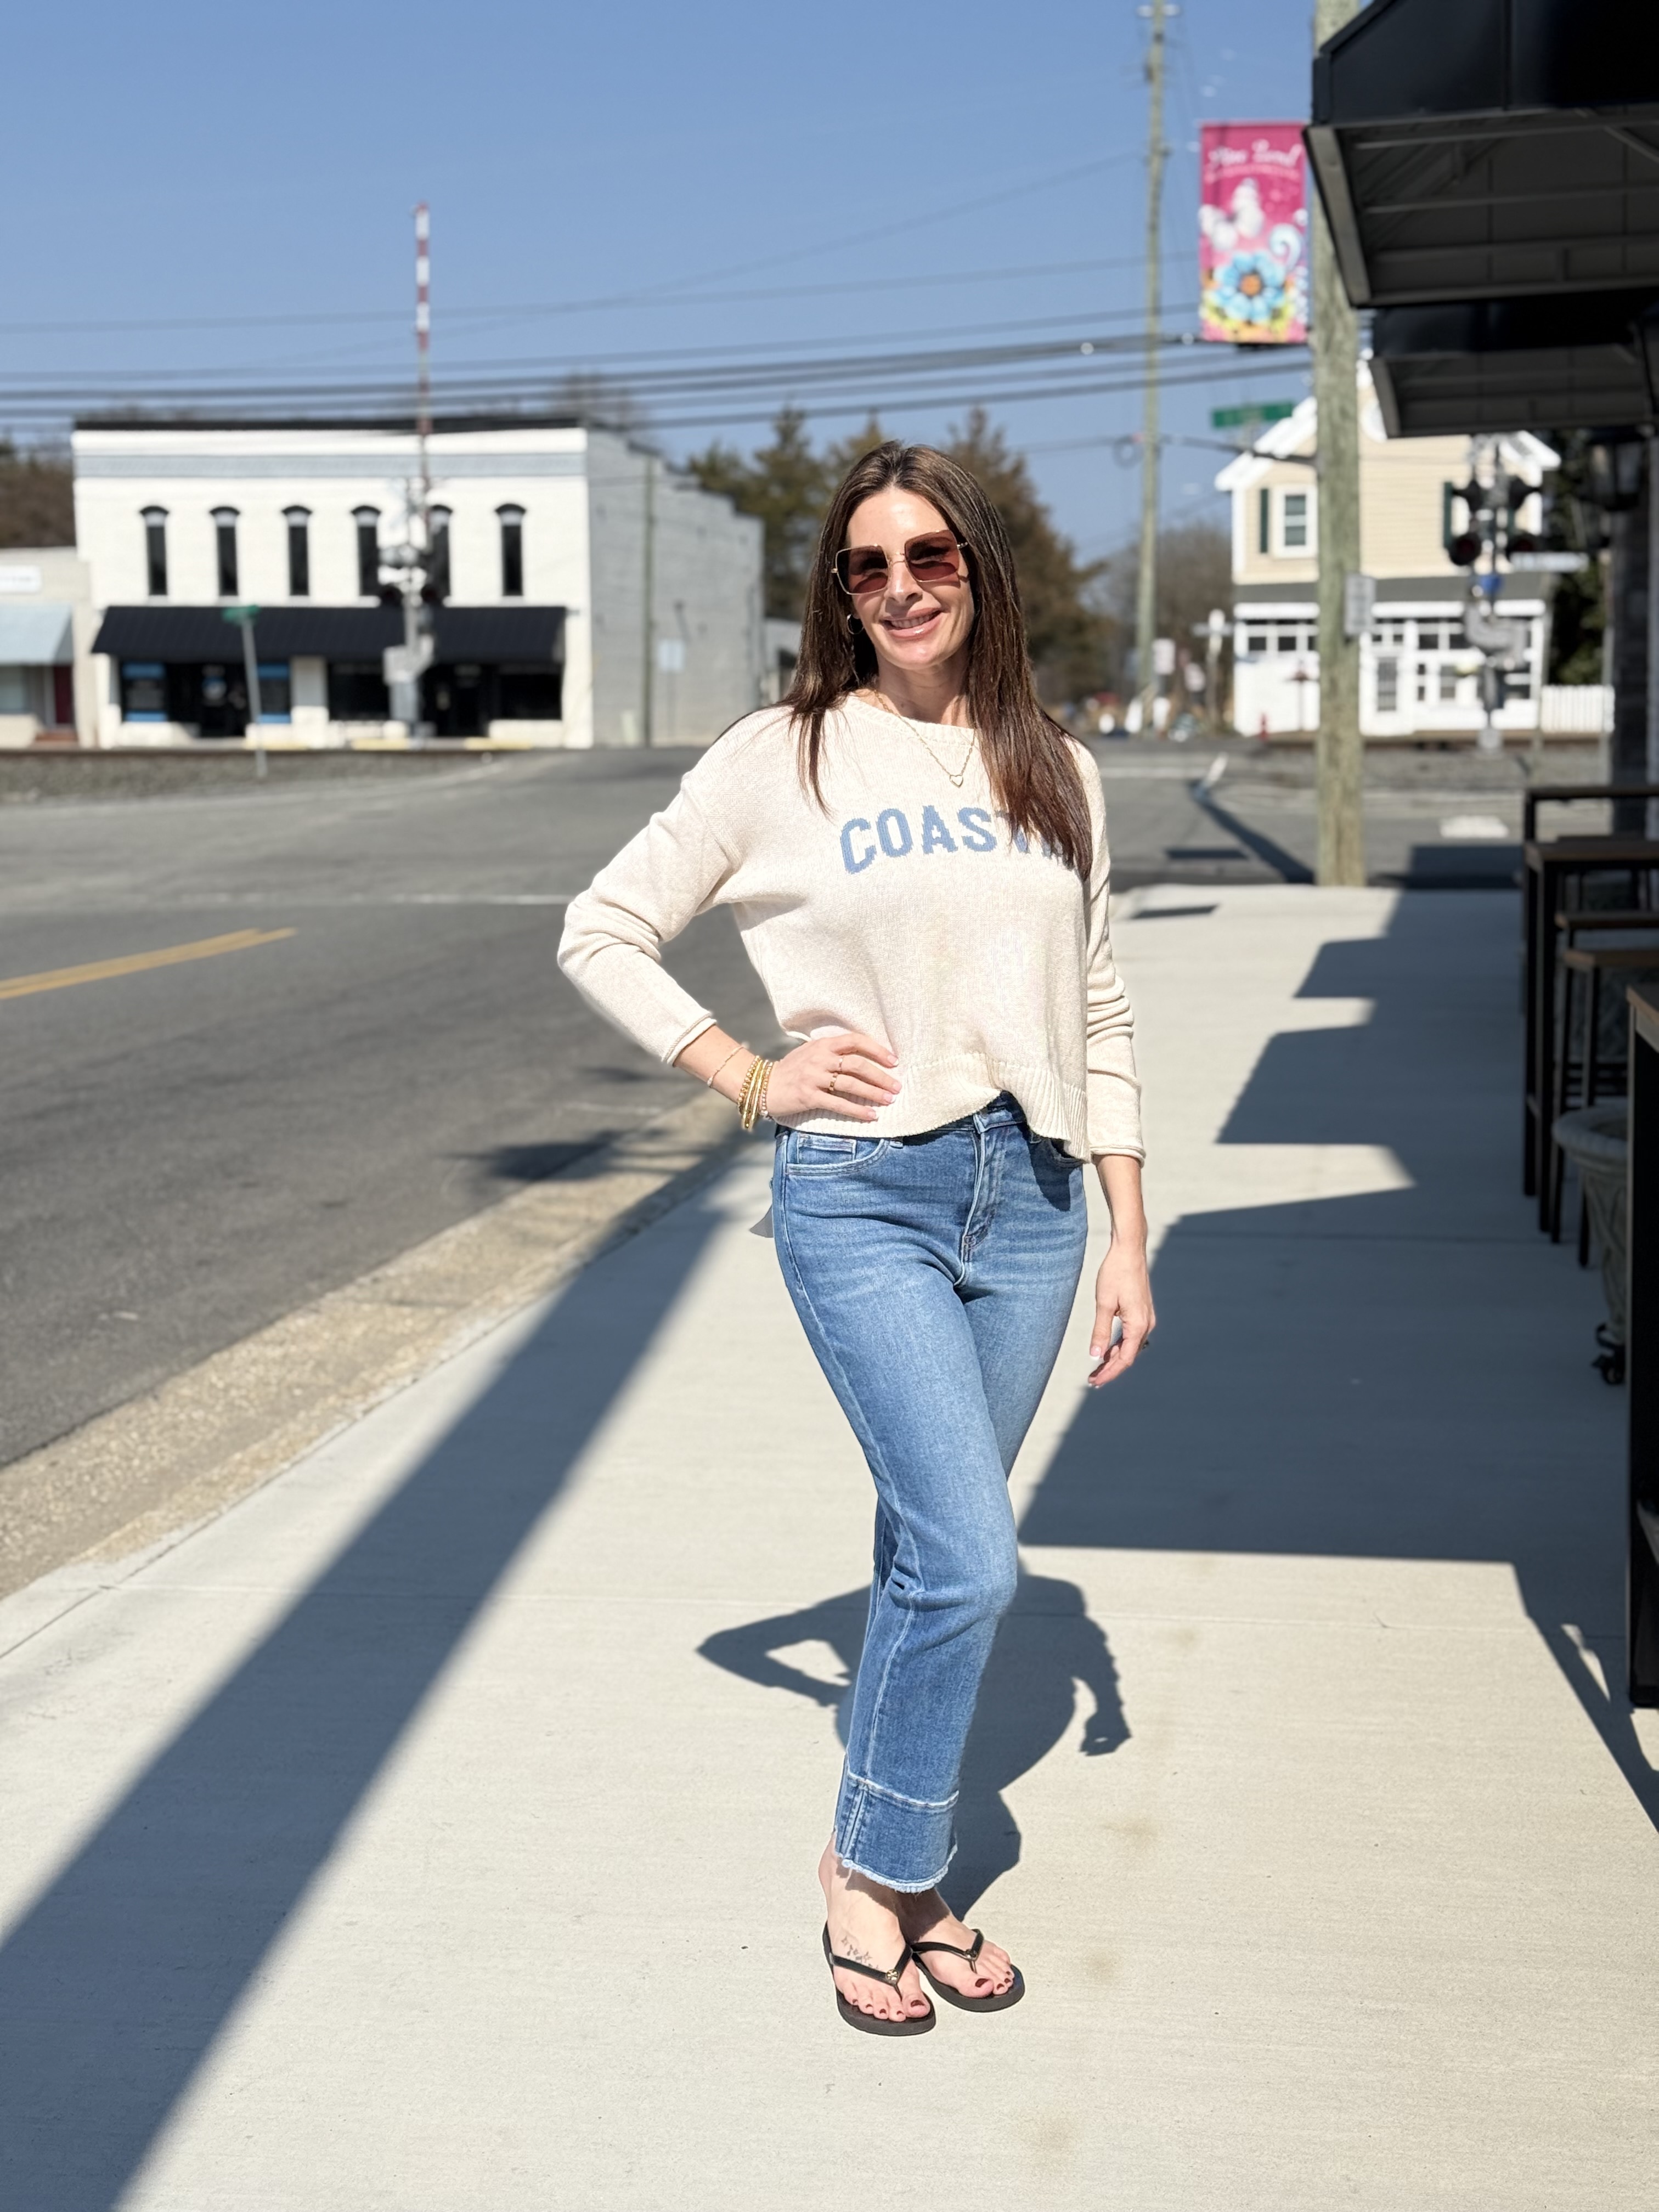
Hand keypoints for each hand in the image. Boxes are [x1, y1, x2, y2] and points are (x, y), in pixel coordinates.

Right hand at [766, 1031, 898, 1122]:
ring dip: (873, 1093)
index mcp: (822, 1045)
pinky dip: (857, 1110)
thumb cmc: (791, 1069)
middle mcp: (819, 1058)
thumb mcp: (810, 1052)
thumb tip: (862, 1058)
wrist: (764, 1085)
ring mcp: (813, 1077)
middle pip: (857, 1064)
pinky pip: (838, 1104)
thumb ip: (832, 1052)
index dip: (877, 1050)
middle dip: (881, 1076)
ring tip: (889, 1100)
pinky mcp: (808, 1096)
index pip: (855, 1041)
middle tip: (896, 1086)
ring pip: (851, 1084)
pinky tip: (871, 1115)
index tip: (893, 1061)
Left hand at [1086, 1241, 1152, 1388]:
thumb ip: (1100, 1331)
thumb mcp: (1104, 1304)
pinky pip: (1131, 1335)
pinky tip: (1107, 1350)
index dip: (1109, 1373)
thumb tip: (1095, 1356)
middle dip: (1111, 1369)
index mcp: (1138, 1324)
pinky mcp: (1141, 1312)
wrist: (1128, 1250)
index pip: (1124, 1359)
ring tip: (1097, 1368)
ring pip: (1130, 1346)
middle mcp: (1146, 1324)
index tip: (1094, 1382)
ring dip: (1114, 1358)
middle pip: (1128, 1355)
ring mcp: (1145, 1318)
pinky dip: (1118, 1345)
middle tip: (1092, 1380)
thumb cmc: (1115, 1273)